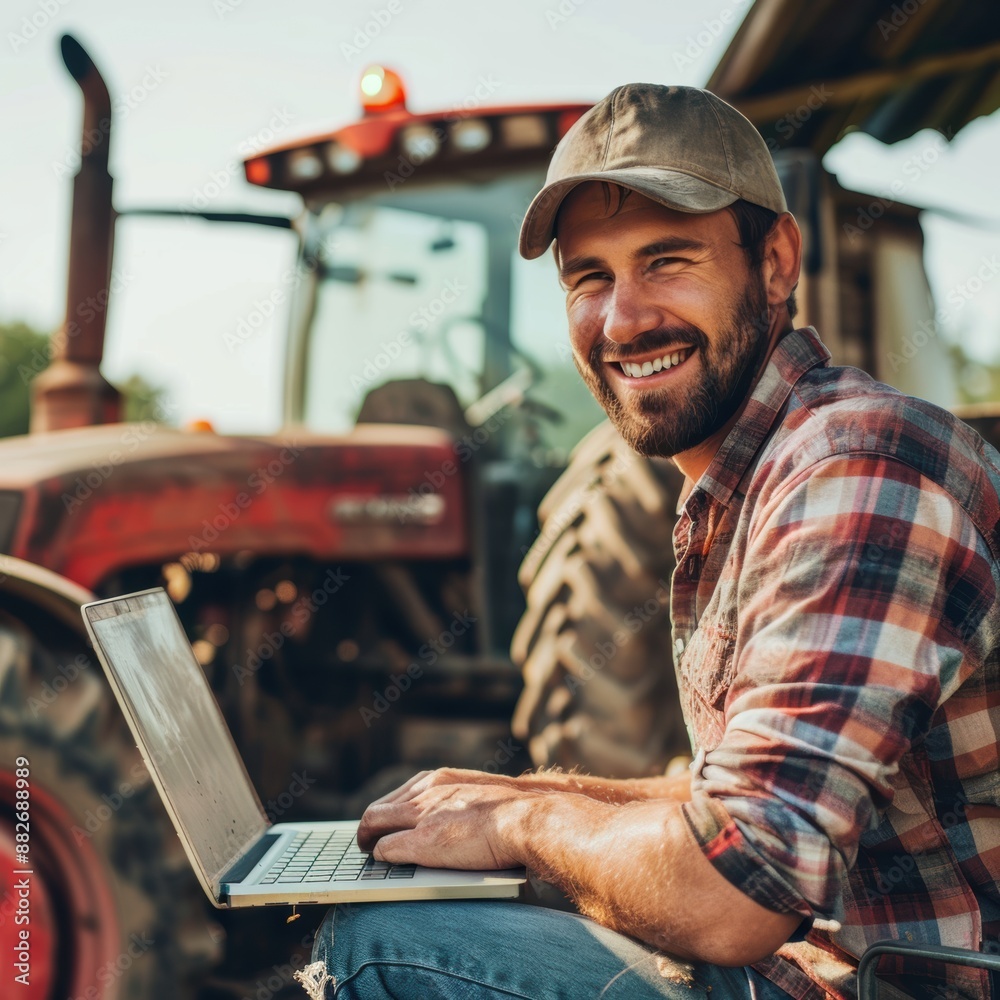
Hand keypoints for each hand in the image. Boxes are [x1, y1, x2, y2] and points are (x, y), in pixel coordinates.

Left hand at [357, 768, 529, 869]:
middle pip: (380, 808)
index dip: (388, 810)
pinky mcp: (422, 842)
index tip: (385, 820)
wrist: (523, 817)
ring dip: (367, 840)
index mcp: (439, 780)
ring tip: (367, 851)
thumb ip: (460, 799)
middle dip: (368, 825)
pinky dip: (380, 856)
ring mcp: (422, 816)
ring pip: (374, 824)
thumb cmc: (512, 810)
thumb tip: (456, 813)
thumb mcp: (478, 793)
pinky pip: (386, 848)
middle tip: (365, 839)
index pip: (400, 793)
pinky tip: (382, 863)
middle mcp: (426, 793)